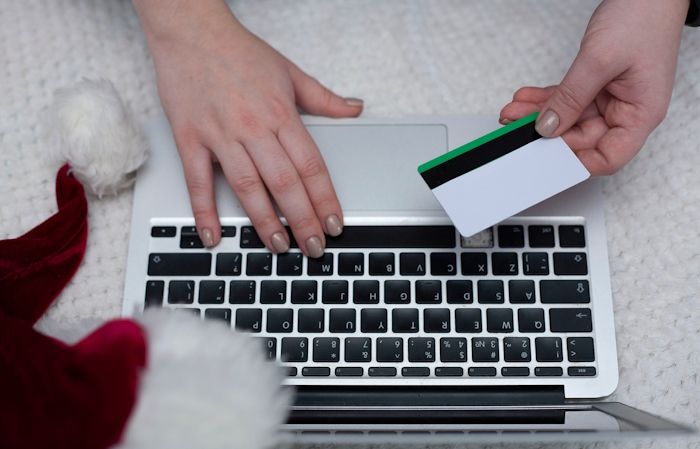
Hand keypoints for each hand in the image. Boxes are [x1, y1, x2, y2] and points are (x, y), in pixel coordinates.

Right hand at [134, 0, 362, 255]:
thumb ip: (324, 98)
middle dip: (303, 220)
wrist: (190, 30)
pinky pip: (199, 181)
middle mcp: (253, 127)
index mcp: (281, 114)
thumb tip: (355, 108)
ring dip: (264, 221)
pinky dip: (205, 210)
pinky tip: (213, 236)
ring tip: (279, 246)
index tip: (335, 224)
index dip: (325, 199)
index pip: (311, 166)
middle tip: (314, 248)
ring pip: (248, 186)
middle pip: (285, 183)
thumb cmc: (238, 51)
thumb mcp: (290, 71)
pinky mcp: (190, 138)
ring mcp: (220, 134)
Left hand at [499, 0, 687, 174]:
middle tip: (516, 129)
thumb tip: (548, 127)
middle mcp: (626, 111)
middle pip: (581, 139)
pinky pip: (566, 101)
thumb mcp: (599, 60)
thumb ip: (571, 97)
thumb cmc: (643, 18)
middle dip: (546, 135)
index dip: (577, 162)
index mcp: (640, 114)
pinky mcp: (596, 86)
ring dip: (539, 116)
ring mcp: (610, 99)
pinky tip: (525, 99)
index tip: (545, 157)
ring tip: (513, 113)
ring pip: (568, 119)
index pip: (609, 157)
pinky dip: (545, 100)